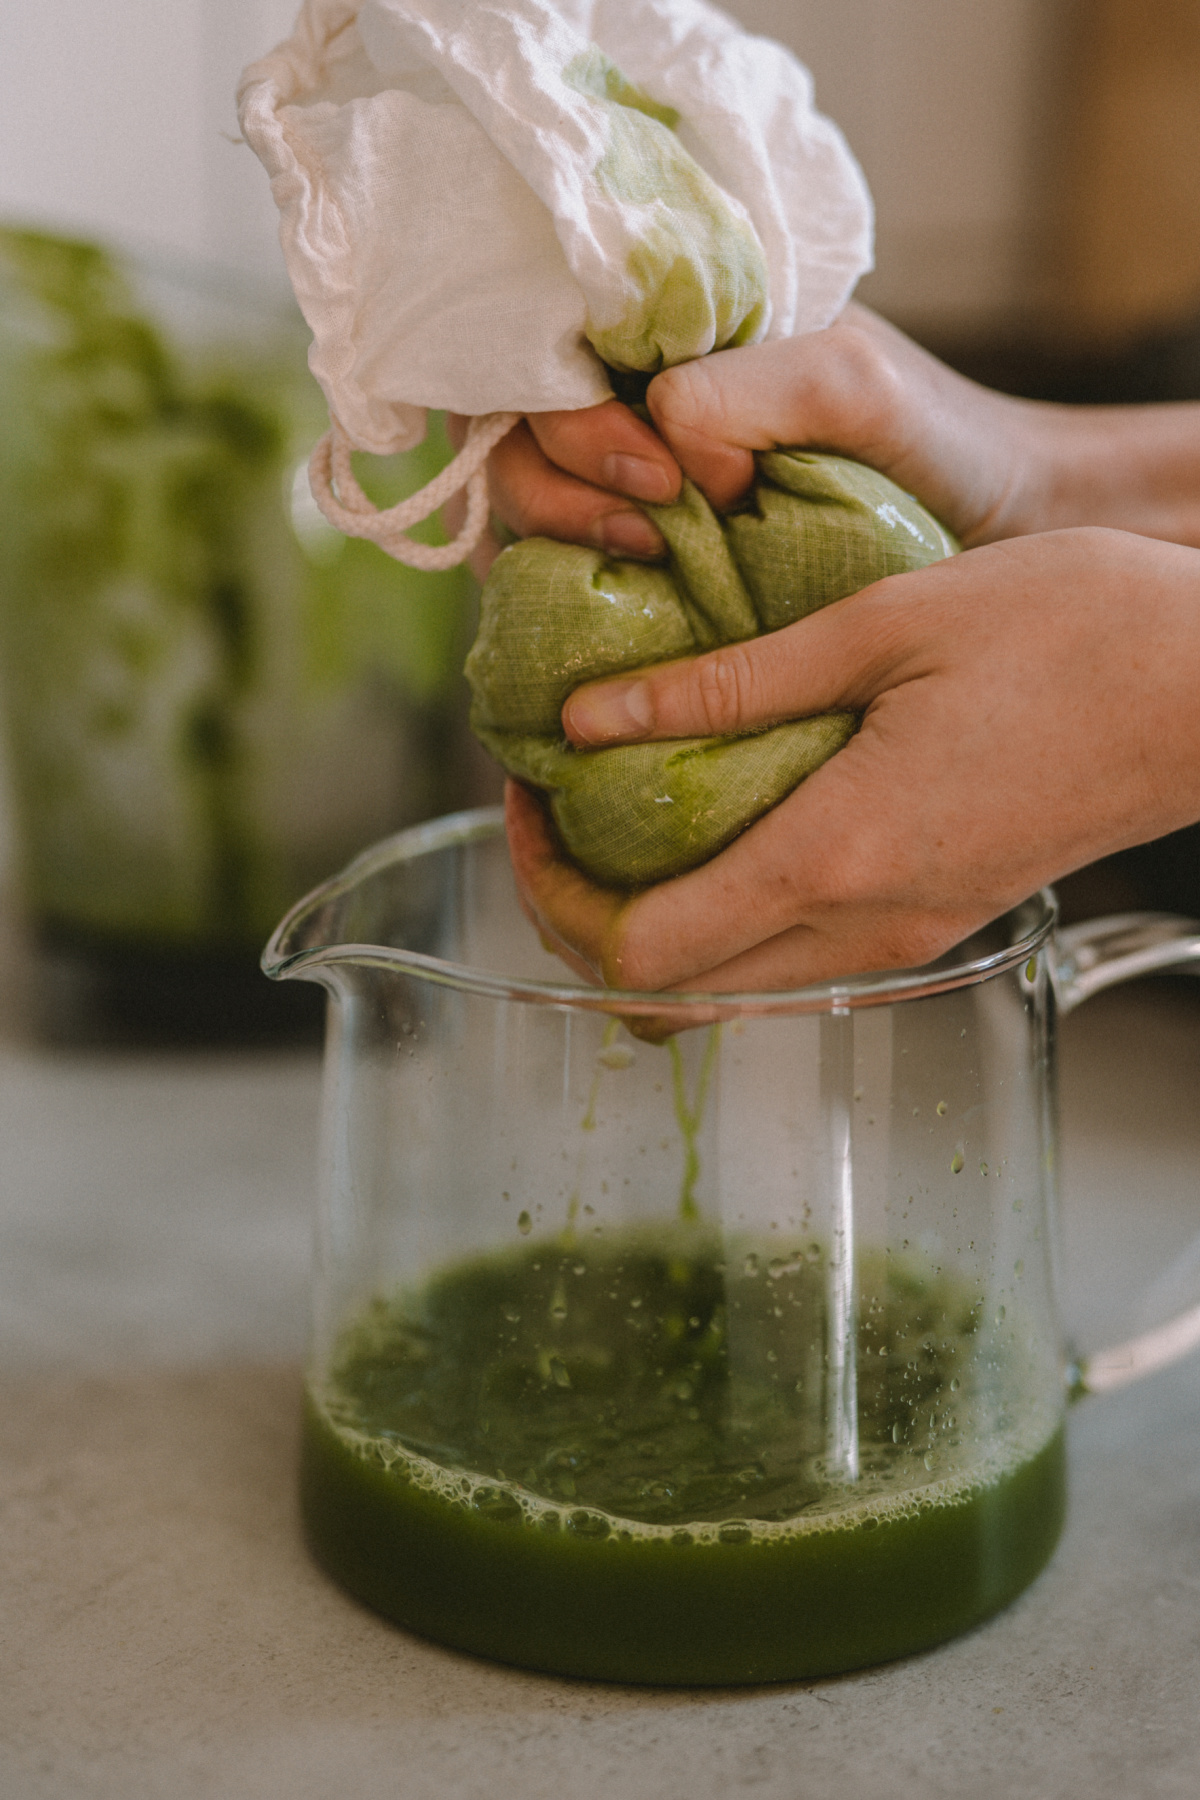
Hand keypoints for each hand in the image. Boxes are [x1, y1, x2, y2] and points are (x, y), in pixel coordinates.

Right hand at [472, 305, 1199, 578]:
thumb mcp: (857, 386)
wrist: (992, 533)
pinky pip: (548, 563)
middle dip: (561, 474)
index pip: (550, 337)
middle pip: (515, 419)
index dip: (576, 407)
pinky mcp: (632, 558)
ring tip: (649, 561)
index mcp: (673, 323)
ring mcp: (623, 477)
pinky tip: (611, 609)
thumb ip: (755, 387)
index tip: (662, 469)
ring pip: (518, 490)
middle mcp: (631, 393)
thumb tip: (663, 434)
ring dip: (557, 529)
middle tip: (653, 522)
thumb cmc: (935, 440)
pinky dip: (556, 583)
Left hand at [508, 528, 1199, 992]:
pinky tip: (715, 819)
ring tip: (619, 810)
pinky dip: (721, 915)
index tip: (522, 800)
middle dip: (579, 918)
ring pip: (727, 989)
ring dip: (650, 921)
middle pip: (666, 996)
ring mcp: (902, 938)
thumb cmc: (1073, 632)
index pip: (637, 952)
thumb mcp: (883, 626)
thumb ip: (726, 686)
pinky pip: (790, 957)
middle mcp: (862, 929)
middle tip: (550, 812)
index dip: (550, 893)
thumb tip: (584, 720)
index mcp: (836, 858)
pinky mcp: (932, 920)